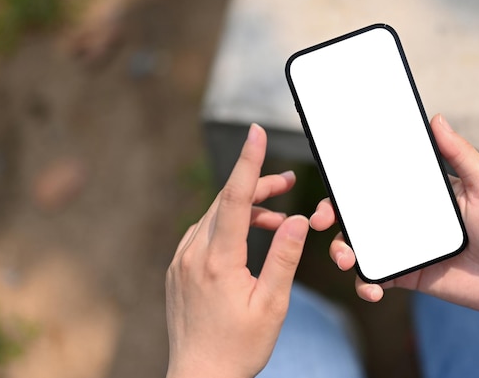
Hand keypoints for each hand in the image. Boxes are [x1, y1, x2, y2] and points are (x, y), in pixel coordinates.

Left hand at [166, 124, 308, 377]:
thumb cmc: (238, 347)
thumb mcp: (272, 305)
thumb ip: (285, 258)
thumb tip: (299, 220)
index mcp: (217, 260)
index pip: (234, 197)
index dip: (248, 161)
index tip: (255, 132)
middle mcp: (193, 253)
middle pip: (225, 201)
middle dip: (257, 186)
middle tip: (289, 184)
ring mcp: (181, 260)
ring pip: (215, 216)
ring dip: (246, 209)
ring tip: (279, 220)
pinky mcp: (178, 269)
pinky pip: (205, 233)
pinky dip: (229, 227)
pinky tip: (250, 239)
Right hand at [310, 114, 478, 319]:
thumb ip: (461, 155)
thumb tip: (436, 118)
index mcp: (418, 191)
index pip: (376, 179)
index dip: (349, 178)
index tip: (329, 174)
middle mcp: (404, 216)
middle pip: (356, 212)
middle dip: (330, 214)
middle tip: (319, 220)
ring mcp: (402, 246)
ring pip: (358, 245)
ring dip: (342, 250)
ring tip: (346, 259)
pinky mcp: (406, 274)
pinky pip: (376, 277)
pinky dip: (366, 283)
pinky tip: (371, 289)